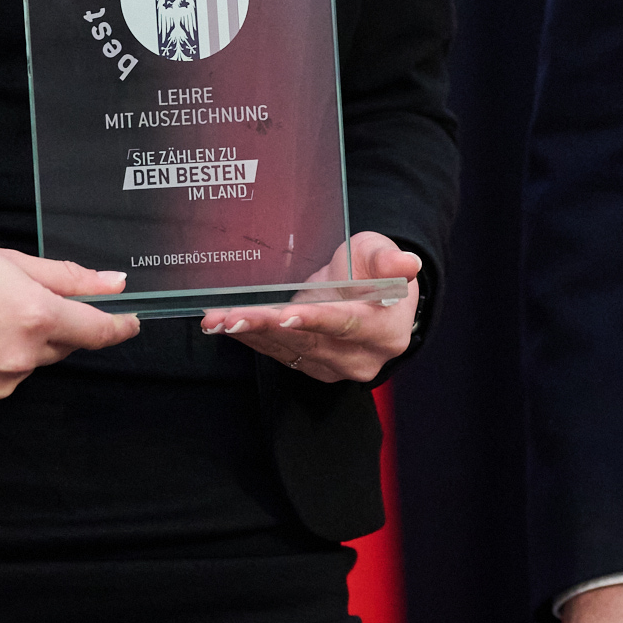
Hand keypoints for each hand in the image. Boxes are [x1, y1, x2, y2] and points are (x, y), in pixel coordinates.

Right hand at [0, 243, 140, 408]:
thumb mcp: (13, 262)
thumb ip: (69, 278)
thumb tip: (114, 284)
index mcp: (37, 316)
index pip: (97, 331)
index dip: (118, 327)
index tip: (131, 322)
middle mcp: (23, 356)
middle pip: (63, 345)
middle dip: (55, 325)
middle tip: (20, 301)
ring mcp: (1, 383)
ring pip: (33, 364)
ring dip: (25, 346)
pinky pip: (6, 382)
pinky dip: (0, 365)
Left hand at [202, 232, 422, 381]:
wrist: (369, 298)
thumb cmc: (373, 270)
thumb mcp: (381, 253)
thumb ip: (390, 260)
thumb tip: (408, 265)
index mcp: (385, 330)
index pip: (347, 325)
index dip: (316, 320)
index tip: (286, 314)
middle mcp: (361, 358)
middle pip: (309, 342)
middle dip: (267, 327)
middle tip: (230, 316)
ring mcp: (335, 368)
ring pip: (288, 351)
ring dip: (250, 335)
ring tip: (215, 320)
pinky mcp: (312, 368)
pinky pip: (278, 355)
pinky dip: (250, 340)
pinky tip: (224, 327)